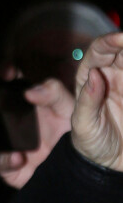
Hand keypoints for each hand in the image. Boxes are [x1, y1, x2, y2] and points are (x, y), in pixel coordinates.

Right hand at [0, 78, 73, 187]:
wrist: (79, 169)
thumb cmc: (73, 134)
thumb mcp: (67, 109)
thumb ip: (54, 94)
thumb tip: (31, 90)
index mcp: (27, 104)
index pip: (11, 84)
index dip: (6, 75)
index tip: (7, 72)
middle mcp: (12, 123)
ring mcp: (7, 145)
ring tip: (9, 135)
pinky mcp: (7, 167)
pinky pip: (1, 163)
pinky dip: (7, 161)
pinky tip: (18, 157)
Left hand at [71, 32, 122, 170]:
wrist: (110, 165)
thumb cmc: (90, 144)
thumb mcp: (84, 125)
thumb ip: (87, 101)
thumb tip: (94, 75)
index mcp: (90, 81)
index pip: (98, 54)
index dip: (107, 43)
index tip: (119, 38)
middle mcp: (112, 77)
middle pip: (122, 52)